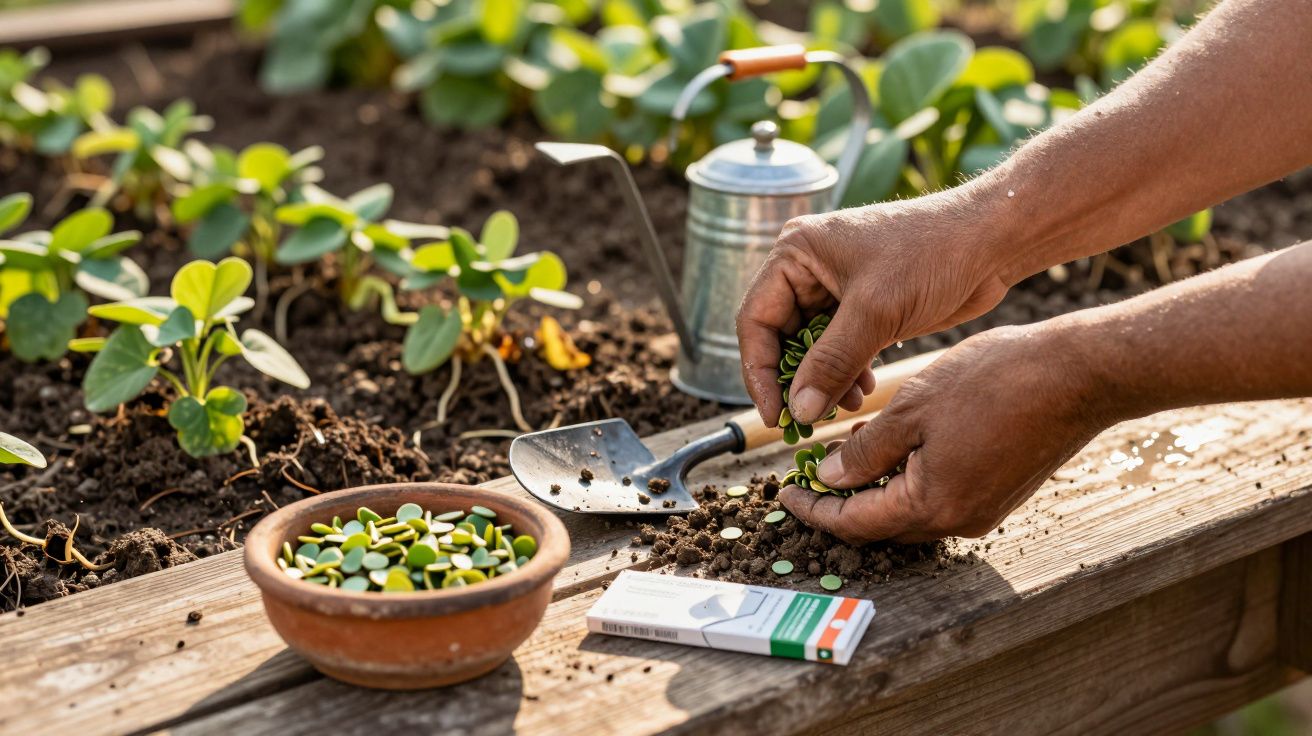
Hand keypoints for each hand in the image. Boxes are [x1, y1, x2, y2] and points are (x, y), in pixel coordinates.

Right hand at [736, 189, 1012, 428]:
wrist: (992, 241)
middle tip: (806, 421)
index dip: (759, 372)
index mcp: (796, 253)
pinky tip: (862, 392)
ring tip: (843, 407)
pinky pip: (838, 349)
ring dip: (822, 382)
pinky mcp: (864, 306)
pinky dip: (845, 374)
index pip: (755, 320)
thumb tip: (798, 411)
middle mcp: (808, 268)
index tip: (775, 415)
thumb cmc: (932, 255)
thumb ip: (831, 363)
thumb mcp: (876, 311)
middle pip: (779, 337)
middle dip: (795, 380)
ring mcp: (835, 287)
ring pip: (809, 348)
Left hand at [779, 324, 1109, 542]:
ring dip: (873, 490)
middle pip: (881, 526)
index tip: (784, 492)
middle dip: (839, 504)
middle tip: (807, 474)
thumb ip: (866, 450)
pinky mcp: (999, 494)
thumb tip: (831, 478)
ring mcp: (983, 510)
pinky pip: (938, 498)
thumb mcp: (913, 407)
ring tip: (842, 456)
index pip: (854, 523)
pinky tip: (893, 449)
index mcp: (932, 505)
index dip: (814, 510)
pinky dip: (906, 481)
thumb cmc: (998, 381)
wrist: (1080, 375)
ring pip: (909, 512)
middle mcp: (958, 521)